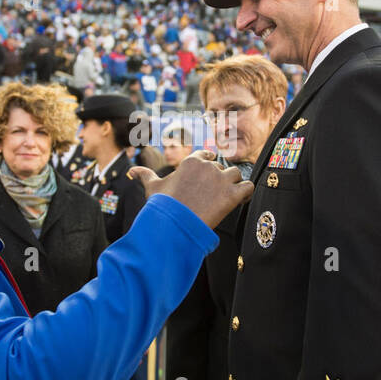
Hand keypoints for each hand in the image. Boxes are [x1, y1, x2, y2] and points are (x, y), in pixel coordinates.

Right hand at [129, 150, 252, 228]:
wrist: (173, 223)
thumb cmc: (163, 206)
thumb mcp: (152, 188)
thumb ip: (145, 175)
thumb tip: (132, 171)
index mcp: (191, 162)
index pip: (207, 155)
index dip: (210, 164)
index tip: (209, 174)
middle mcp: (208, 166)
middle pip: (222, 168)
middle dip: (220, 180)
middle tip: (214, 195)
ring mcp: (221, 179)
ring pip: (236, 174)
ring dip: (234, 184)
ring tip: (229, 197)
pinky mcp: (232, 194)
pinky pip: (248, 187)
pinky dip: (246, 193)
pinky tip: (239, 200)